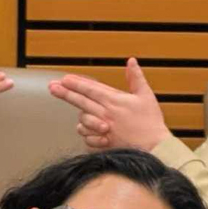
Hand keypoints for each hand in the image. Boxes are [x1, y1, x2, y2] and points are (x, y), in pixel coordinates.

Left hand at [47, 58, 170, 151]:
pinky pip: (86, 138)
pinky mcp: (103, 142)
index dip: (76, 83)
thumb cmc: (151, 122)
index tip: (64, 79)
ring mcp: (102, 129)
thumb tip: (131, 61)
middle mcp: (106, 114)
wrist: (154, 147)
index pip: (91, 89)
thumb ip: (136, 78)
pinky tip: (91, 131)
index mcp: (115, 101)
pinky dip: (87, 134)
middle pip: (80, 101)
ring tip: (84, 114)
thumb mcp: (146, 96)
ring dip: (81, 117)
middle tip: (53, 87)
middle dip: (65, 93)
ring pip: (82, 121)